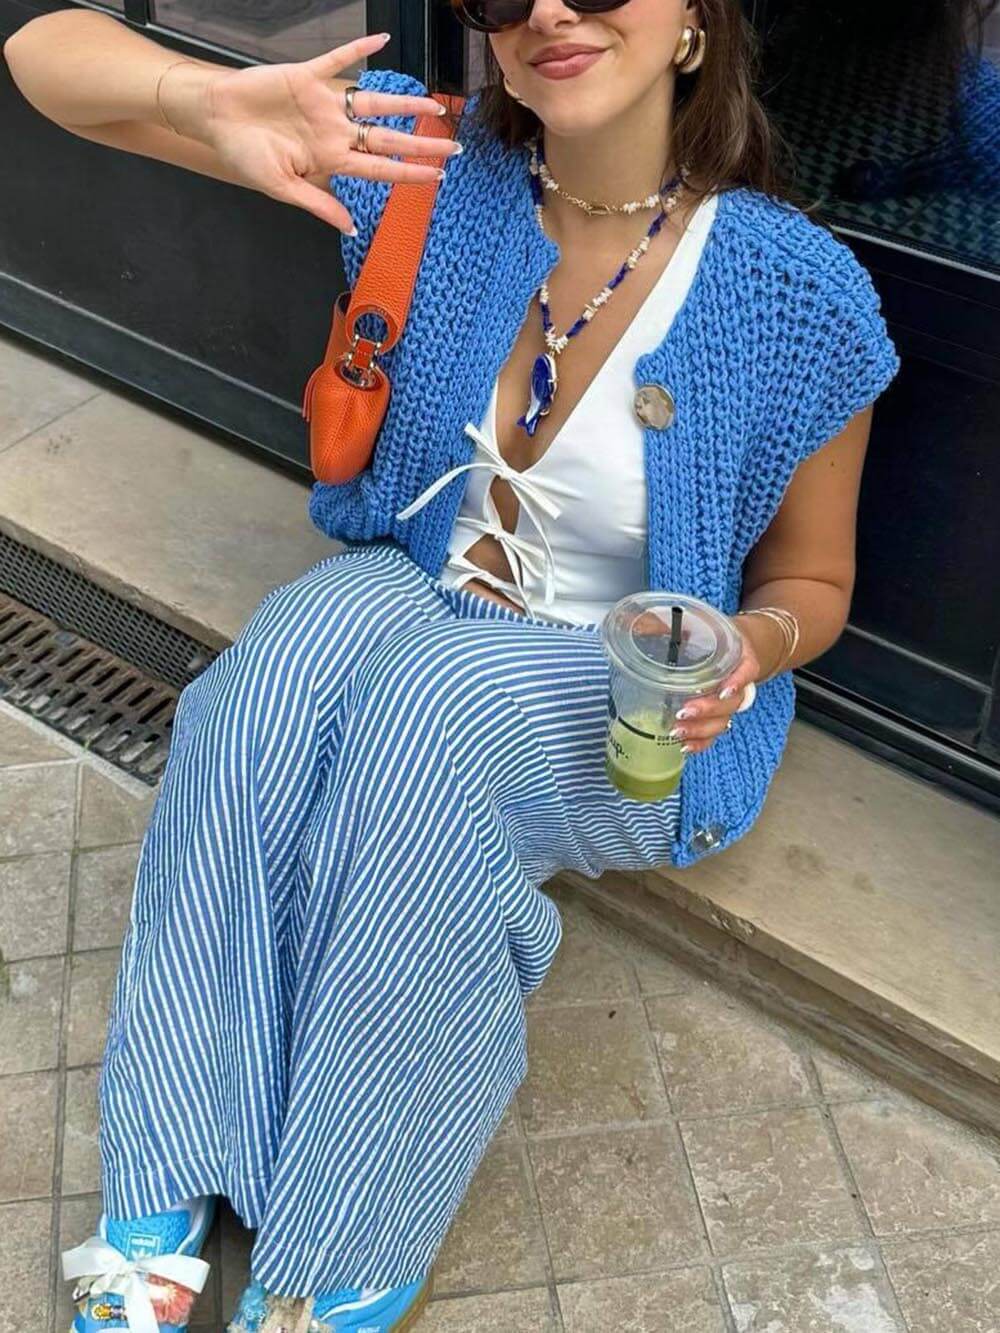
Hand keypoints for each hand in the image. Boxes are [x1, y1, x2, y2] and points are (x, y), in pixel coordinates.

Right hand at [188, 33, 456, 232]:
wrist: (214, 117)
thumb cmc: (244, 155)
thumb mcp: (281, 188)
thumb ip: (318, 205)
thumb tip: (349, 228)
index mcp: (330, 159)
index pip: (379, 169)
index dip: (409, 173)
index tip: (438, 176)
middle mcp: (334, 131)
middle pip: (387, 138)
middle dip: (421, 143)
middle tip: (455, 146)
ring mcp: (324, 103)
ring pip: (374, 102)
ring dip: (405, 103)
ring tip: (435, 105)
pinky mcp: (308, 76)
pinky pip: (339, 59)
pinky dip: (359, 49)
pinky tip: (382, 39)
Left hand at [667, 617, 764, 755]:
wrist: (735, 644)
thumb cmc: (710, 633)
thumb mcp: (694, 621)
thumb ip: (665, 623)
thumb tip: (631, 623)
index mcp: (739, 654)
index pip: (747, 669)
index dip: (738, 681)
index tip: (723, 689)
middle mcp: (738, 680)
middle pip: (732, 702)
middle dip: (708, 710)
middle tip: (684, 711)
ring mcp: (729, 700)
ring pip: (723, 721)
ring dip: (701, 730)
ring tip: (678, 731)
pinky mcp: (718, 713)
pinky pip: (714, 732)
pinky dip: (701, 742)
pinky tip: (685, 746)